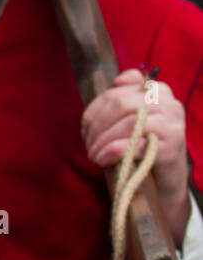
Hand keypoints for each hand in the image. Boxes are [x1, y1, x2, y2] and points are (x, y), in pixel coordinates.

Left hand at [81, 68, 189, 244]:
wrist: (163, 179)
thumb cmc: (140, 146)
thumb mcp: (129, 119)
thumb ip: (122, 97)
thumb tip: (117, 80)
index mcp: (157, 91)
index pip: (117, 92)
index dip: (95, 110)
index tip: (85, 128)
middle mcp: (169, 103)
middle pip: (121, 104)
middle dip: (97, 125)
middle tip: (88, 143)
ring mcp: (173, 124)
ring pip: (128, 123)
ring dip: (103, 140)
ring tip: (93, 154)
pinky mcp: (172, 146)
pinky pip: (134, 144)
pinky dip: (112, 151)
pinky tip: (102, 159)